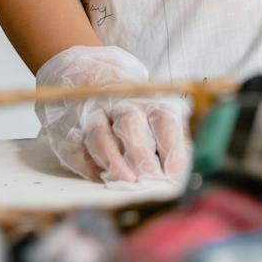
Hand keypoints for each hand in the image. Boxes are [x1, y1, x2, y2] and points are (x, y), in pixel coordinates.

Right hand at [34, 45, 189, 183]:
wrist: (92, 81)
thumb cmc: (137, 115)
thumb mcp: (161, 120)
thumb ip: (175, 142)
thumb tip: (190, 169)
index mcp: (149, 103)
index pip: (163, 119)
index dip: (171, 145)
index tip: (176, 172)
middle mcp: (121, 106)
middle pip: (130, 123)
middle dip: (140, 153)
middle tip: (150, 179)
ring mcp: (93, 116)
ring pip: (99, 133)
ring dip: (112, 159)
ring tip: (124, 181)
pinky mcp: (70, 131)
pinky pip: (74, 147)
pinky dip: (85, 163)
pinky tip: (99, 178)